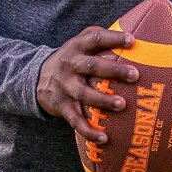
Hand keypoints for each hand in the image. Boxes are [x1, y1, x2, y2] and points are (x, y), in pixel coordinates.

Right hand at [36, 26, 137, 144]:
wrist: (36, 78)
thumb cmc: (71, 59)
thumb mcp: (79, 43)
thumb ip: (99, 36)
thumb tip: (133, 32)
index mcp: (77, 47)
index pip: (95, 39)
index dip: (113, 38)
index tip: (132, 40)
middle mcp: (70, 65)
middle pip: (92, 66)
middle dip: (113, 70)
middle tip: (135, 75)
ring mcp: (65, 87)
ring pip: (84, 94)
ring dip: (103, 100)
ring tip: (122, 105)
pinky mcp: (62, 106)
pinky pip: (75, 120)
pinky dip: (89, 130)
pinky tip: (104, 138)